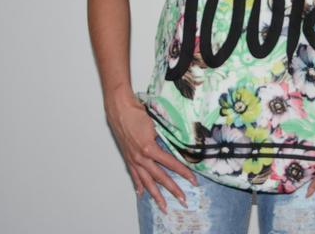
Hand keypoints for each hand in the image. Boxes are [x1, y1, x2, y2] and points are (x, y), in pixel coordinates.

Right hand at [105, 88, 198, 212]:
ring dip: (155, 195)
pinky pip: (134, 175)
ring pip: (146, 181)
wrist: (120, 108)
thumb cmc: (138, 112)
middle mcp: (141, 157)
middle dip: (173, 189)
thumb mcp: (157, 125)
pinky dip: (138, 185)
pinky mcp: (128, 157)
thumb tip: (177, 148)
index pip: (171, 164)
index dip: (184, 173)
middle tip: (183, 200)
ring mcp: (133, 159)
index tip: (194, 180)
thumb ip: (165, 139)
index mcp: (150, 148)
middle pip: (160, 177)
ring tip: (163, 206)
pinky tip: (141, 193)